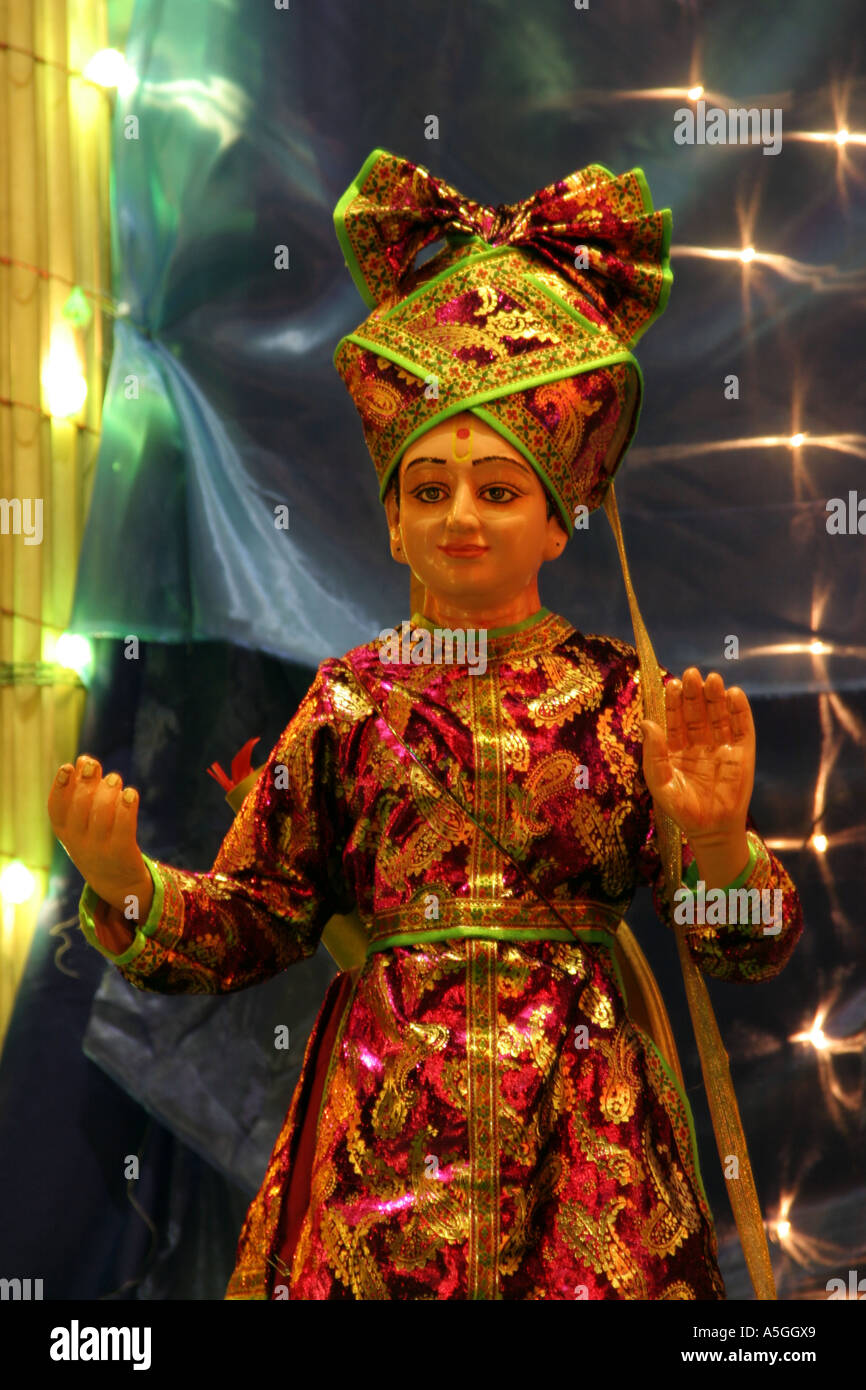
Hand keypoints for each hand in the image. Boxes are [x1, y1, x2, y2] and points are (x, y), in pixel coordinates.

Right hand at [47, 756, 153, 929]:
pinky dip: (126, 808)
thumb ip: (81, 791)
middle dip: (86, 783)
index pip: (56, 808)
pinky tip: (131, 793)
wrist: (116, 882)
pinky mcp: (121, 853)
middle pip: (80, 807)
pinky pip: (123, 828)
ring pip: (101, 815)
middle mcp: (78, 841)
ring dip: (108, 792)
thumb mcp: (82, 821)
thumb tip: (83, 759)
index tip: (68, 766)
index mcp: (64, 832)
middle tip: (94, 765)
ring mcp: (99, 849)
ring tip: (114, 779)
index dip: (61, 787)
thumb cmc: (97, 840)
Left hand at [639, 668, 754, 844]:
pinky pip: (742, 727)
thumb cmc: (682, 809)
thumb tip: (646, 723)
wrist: (711, 829)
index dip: (673, 701)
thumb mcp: (660, 783)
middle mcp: (699, 742)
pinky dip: (740, 710)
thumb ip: (653, 754)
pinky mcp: (742, 752)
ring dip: (716, 696)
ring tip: (713, 679)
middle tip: (692, 674)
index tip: (672, 684)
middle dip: (694, 693)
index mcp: (676, 747)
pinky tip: (734, 694)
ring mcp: (722, 746)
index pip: (674, 718)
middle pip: (697, 711)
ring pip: (718, 715)